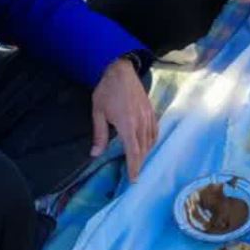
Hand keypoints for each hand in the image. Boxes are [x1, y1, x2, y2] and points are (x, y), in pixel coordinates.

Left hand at [91, 56, 157, 180]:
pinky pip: (155, 130)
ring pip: (150, 140)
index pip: (133, 151)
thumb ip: (99, 134)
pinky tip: (147, 144)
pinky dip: (152, 140)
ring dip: (146, 153)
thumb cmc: (107, 90)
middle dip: (139, 163)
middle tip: (135, 174)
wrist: (121, 70)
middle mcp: (141, 122)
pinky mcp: (151, 111)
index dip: (134, 166)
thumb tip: (95, 154)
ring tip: (139, 161)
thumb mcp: (98, 112)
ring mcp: (148, 116)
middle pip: (143, 149)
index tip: (134, 179)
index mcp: (127, 124)